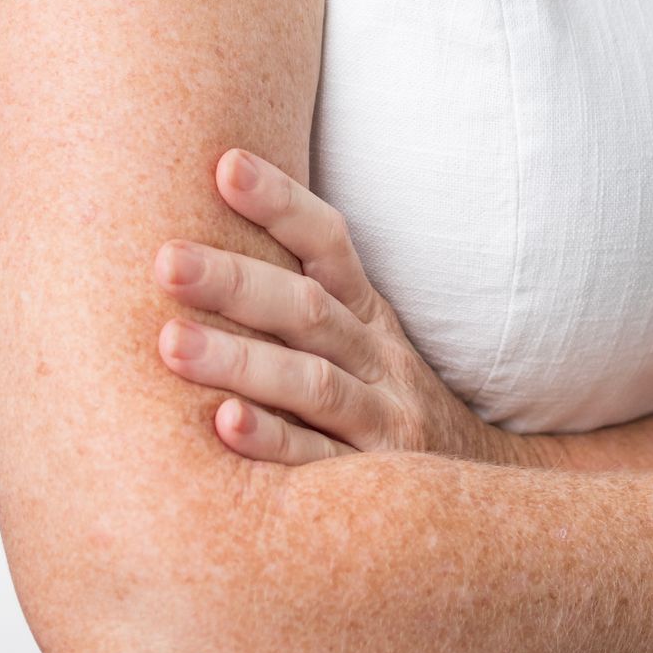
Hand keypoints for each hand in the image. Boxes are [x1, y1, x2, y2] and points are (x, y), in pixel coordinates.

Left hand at [155, 151, 516, 467]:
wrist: (486, 488)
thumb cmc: (384, 402)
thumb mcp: (361, 341)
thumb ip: (299, 297)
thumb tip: (209, 219)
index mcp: (368, 314)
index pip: (328, 243)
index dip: (282, 202)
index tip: (226, 164)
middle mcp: (378, 358)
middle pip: (308, 310)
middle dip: (235, 282)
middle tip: (166, 260)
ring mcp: (382, 421)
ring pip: (311, 383)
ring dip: (241, 361)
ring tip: (171, 344)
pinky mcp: (374, 484)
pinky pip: (317, 462)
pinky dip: (273, 443)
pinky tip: (224, 426)